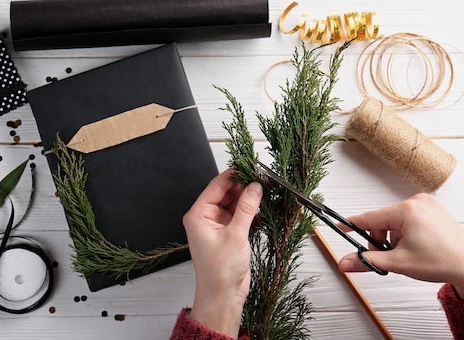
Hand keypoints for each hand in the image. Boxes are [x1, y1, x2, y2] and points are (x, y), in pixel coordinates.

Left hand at [182, 168, 261, 336]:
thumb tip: (255, 187)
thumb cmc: (219, 271)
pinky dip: (250, 210)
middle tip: (262, 178)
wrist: (223, 296)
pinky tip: (262, 206)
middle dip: (243, 186)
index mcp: (198, 215)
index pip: (216, 186)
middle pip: (226, 193)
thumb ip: (246, 209)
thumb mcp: (235, 235)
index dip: (233, 175)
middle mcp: (206, 218)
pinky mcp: (229, 233)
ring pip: (235, 203)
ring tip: (265, 189)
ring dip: (249, 198)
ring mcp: (218, 225)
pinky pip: (240, 215)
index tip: (248, 166)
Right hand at [338, 193, 463, 301]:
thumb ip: (368, 261)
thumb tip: (345, 262)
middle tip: (389, 257)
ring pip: (395, 221)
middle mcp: (417, 202)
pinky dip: (406, 232)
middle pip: (383, 220)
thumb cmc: (441, 262)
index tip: (339, 226)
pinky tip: (416, 245)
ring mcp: (427, 204)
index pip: (369, 217)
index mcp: (407, 211)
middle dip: (381, 239)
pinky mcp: (433, 209)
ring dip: (394, 237)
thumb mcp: (398, 263)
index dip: (352, 224)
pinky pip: (408, 218)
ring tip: (408, 252)